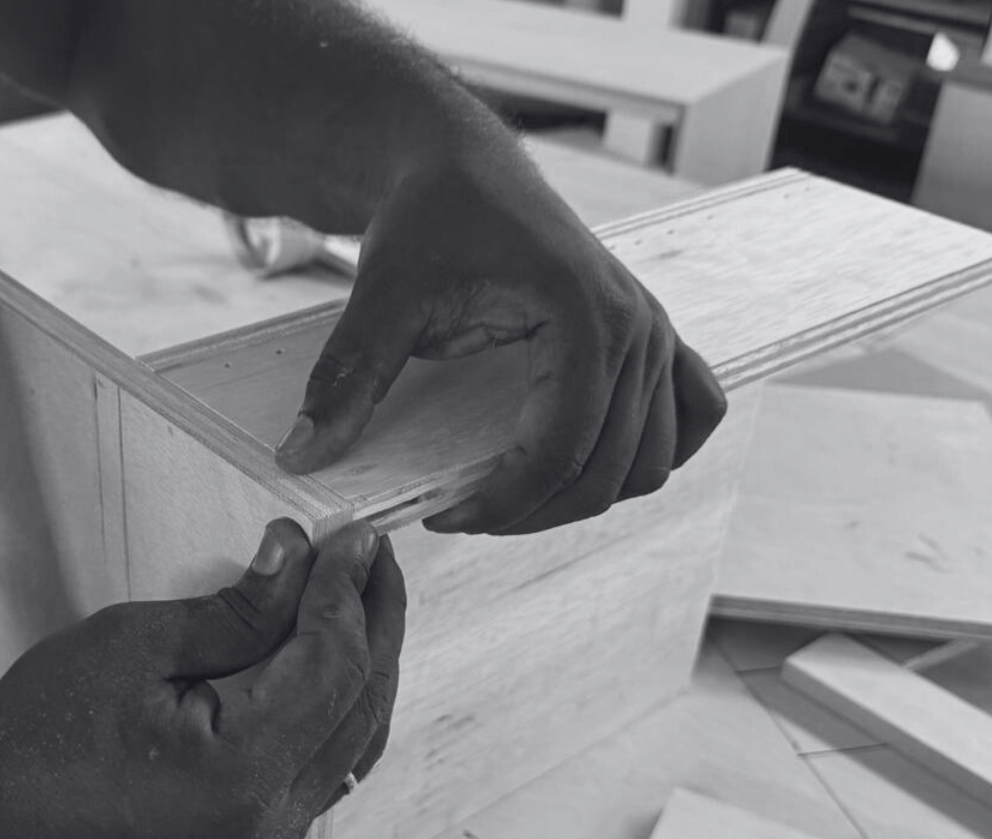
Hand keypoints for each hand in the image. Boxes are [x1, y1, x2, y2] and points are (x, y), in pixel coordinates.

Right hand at [0, 520, 403, 838]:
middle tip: (372, 554)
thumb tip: (299, 555)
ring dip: (364, 666)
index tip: (355, 535)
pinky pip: (324, 772)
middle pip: (358, 707)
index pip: (331, 666)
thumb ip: (234, 610)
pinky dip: (338, 711)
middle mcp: (268, 825)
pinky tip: (332, 661)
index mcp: (239, 773)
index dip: (348, 594)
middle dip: (373, 623)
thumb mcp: (133, 645)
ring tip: (362, 594)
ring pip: (352, 744)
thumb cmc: (41, 735)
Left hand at [272, 150, 725, 534]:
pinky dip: (649, 454)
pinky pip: (689, 418)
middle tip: (463, 514)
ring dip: (587, 494)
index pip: (561, 450)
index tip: (441, 519)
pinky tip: (588, 463)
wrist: (461, 166)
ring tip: (512, 494)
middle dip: (534, 512)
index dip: (502, 505)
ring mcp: (657, 335)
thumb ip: (347, 377)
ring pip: (652, 462)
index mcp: (586, 316)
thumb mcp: (381, 296)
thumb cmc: (429, 219)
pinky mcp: (656, 340)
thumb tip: (301, 457)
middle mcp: (639, 329)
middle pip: (611, 471)